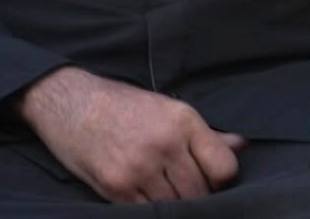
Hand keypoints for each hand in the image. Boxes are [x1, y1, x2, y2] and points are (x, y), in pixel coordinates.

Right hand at [13, 67, 245, 202]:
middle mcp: (164, 144)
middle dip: (196, 196)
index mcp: (182, 120)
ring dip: (173, 205)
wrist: (69, 102)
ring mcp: (139, 168)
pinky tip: (144, 197)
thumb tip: (241, 145)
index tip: (211, 179)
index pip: (224, 167)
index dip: (222, 180)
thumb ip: (204, 133)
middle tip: (184, 189)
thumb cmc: (121, 104)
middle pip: (199, 192)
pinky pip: (145, 212)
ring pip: (175, 207)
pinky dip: (148, 209)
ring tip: (164, 192)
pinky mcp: (116, 187)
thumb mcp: (166, 108)